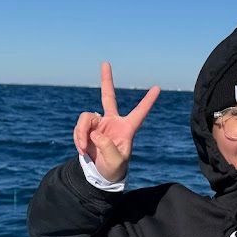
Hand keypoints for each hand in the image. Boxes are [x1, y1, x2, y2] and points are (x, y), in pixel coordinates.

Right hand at [73, 63, 160, 182]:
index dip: (148, 101)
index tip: (158, 88)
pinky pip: (79, 127)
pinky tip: (81, 149)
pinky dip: (77, 137)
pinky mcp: (88, 128)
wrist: (101, 173)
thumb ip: (108, 148)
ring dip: (81, 132)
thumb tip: (95, 133)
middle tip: (105, 63)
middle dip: (106, 80)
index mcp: (127, 128)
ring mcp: (99, 123)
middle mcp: (113, 122)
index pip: (139, 112)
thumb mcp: (116, 162)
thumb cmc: (115, 168)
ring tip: (83, 147)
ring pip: (86, 118)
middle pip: (108, 97)